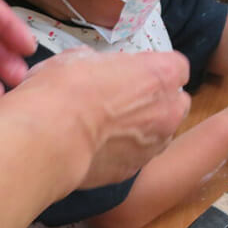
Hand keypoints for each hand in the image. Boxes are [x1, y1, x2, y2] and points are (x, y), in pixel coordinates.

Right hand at [17, 49, 190, 189]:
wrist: (50, 137)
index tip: (137, 71)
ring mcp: (155, 144)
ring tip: (112, 127)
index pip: (177, 67)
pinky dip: (125, 152)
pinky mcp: (134, 170)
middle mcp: (168, 110)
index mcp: (161, 74)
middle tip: (127, 99)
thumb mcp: (80, 57)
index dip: (156, 69)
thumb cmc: (64, 88)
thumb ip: (103, 64)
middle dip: (159, 100)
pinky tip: (100, 148)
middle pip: (176, 102)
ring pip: (161, 132)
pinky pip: (137, 156)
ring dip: (145, 128)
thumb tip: (98, 70)